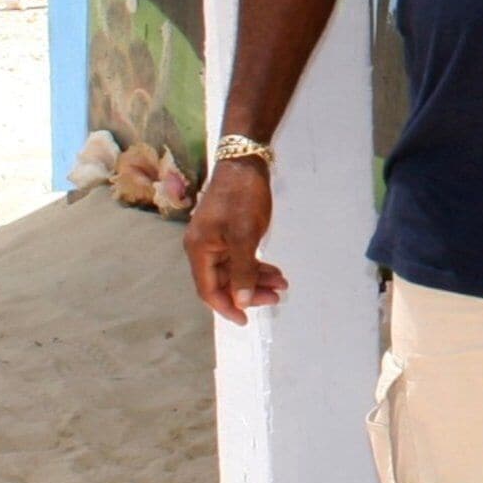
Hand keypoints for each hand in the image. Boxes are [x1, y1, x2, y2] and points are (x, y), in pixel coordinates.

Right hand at [186, 163, 287, 322]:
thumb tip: (242, 301)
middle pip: (224, 282)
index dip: (227, 307)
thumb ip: (242, 271)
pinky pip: (241, 257)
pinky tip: (276, 272)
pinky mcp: (230, 232)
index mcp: (199, 250)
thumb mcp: (244, 236)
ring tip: (283, 285)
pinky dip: (257, 266)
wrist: (245, 162)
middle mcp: (203, 248)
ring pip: (235, 270)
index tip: (247, 320)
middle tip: (276, 298)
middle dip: (250, 292)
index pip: (208, 290)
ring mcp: (216, 240)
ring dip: (257, 279)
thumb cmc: (241, 197)